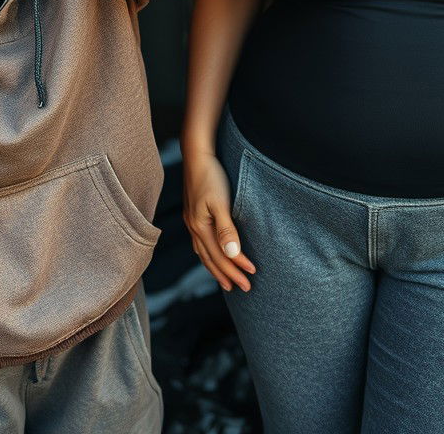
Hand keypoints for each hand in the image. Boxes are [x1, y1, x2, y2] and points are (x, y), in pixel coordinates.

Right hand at [182, 148, 255, 292]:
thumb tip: (232, 254)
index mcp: (200, 226)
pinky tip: (211, 254)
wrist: (196, 155)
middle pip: (211, 258)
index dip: (236, 267)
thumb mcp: (221, 202)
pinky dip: (208, 254)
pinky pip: (200, 243)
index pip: (221, 255)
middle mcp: (193, 227)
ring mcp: (191, 221)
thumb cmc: (210, 176)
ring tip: (226, 280)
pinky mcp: (193, 214)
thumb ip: (226, 229)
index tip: (252, 277)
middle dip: (227, 274)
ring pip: (203, 253)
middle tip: (244, 288)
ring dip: (216, 268)